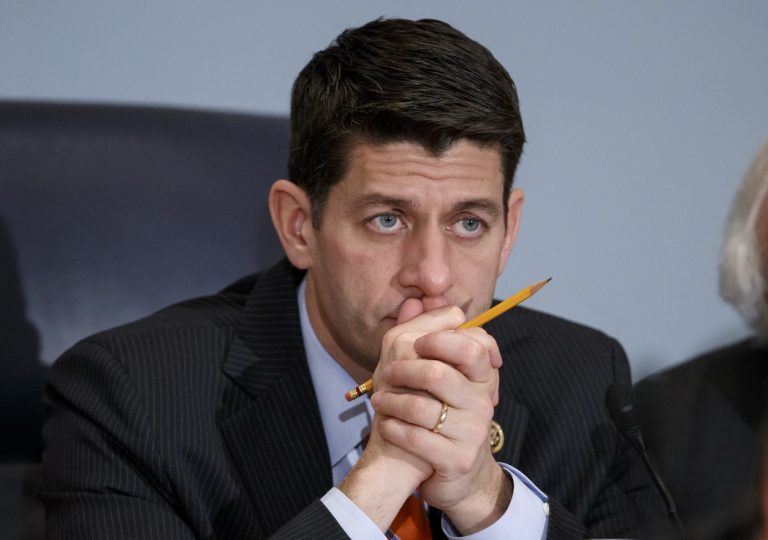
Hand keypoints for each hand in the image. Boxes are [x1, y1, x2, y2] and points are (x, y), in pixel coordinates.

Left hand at [338, 299, 465, 530]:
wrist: (453, 472)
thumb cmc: (440, 413)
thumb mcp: (439, 372)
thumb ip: (428, 334)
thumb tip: (417, 299)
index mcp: (482, 376)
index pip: (474, 344)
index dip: (440, 339)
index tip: (417, 345)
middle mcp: (483, 402)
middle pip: (440, 373)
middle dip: (404, 371)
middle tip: (386, 373)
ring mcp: (473, 432)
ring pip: (422, 407)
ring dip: (391, 402)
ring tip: (379, 401)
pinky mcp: (457, 459)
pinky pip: (417, 438)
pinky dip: (393, 429)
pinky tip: (386, 425)